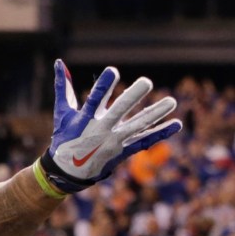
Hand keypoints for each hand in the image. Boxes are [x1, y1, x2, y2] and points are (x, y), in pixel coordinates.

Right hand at [40, 60, 181, 193]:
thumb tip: (59, 62)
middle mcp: (100, 130)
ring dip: (155, 114)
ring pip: (137, 126)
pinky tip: (176, 123)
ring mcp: (113, 141)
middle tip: (146, 82)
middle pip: (118, 111)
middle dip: (132, 97)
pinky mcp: (122, 152)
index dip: (104, 85)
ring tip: (172, 101)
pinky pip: (144, 142)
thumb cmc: (64, 138)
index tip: (113, 71)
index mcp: (85, 119)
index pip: (95, 99)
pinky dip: (160, 133)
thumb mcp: (62, 114)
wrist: (67, 172)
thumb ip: (63, 88)